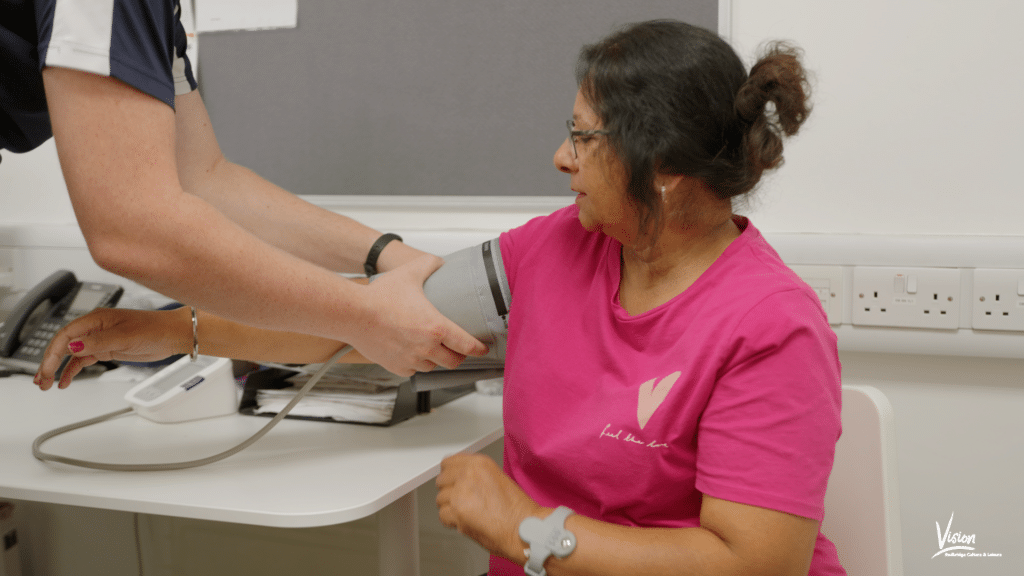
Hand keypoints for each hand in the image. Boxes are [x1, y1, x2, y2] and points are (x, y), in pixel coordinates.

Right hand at [34, 307, 190, 389]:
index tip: (48, 368)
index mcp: (96, 319)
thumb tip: (73, 345)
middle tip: (41, 380)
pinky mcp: (106, 349)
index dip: (53, 352)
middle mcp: (94, 328)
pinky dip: (72, 370)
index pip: (66, 334)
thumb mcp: (125, 337)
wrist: (172, 335)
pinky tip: (64, 381)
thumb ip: (98, 342)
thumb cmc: (154, 329)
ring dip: (57, 368)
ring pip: (70, 354)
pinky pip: (83, 360)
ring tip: (46, 383)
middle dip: (49, 362)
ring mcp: (99, 339)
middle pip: (63, 344)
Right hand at [352, 254, 487, 375]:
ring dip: (436, 360)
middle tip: (458, 349)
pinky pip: (413, 371)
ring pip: (433, 367)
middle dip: (459, 356)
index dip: (478, 348)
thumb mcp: (409, 273)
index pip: (467, 345)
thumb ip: (429, 264)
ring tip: (434, 349)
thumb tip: (439, 261)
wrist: (353, 313)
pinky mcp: (396, 366)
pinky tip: (413, 354)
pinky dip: (416, 364)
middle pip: (453, 361)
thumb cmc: (379, 296)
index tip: (482, 348)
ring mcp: (411, 360)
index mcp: (436, 328)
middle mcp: (426, 348)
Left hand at [435, 453, 541, 560]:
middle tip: (462, 500)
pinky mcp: (457, 512)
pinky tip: (465, 521)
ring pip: (440, 499)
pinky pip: (442, 516)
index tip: (452, 481)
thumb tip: (458, 480)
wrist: (523, 528)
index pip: (448, 463)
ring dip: (450, 508)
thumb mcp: (497, 478)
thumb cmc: (516, 509)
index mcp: (479, 464)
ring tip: (467, 513)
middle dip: (449, 491)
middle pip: (441, 480)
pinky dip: (451, 522)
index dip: (449, 475)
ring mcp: (460, 493)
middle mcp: (467, 475)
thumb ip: (474, 475)